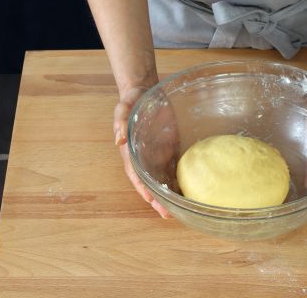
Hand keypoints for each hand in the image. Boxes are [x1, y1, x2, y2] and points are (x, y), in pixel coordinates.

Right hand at [114, 84, 171, 218]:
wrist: (145, 92)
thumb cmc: (131, 101)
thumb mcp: (123, 108)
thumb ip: (121, 121)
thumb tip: (119, 139)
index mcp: (131, 151)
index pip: (136, 174)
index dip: (142, 187)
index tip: (149, 199)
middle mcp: (144, 158)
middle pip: (150, 183)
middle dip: (157, 200)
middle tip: (167, 215)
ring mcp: (157, 156)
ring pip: (162, 180)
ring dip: (169, 195)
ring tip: (178, 211)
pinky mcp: (169, 150)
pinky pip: (173, 168)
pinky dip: (178, 181)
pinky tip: (188, 192)